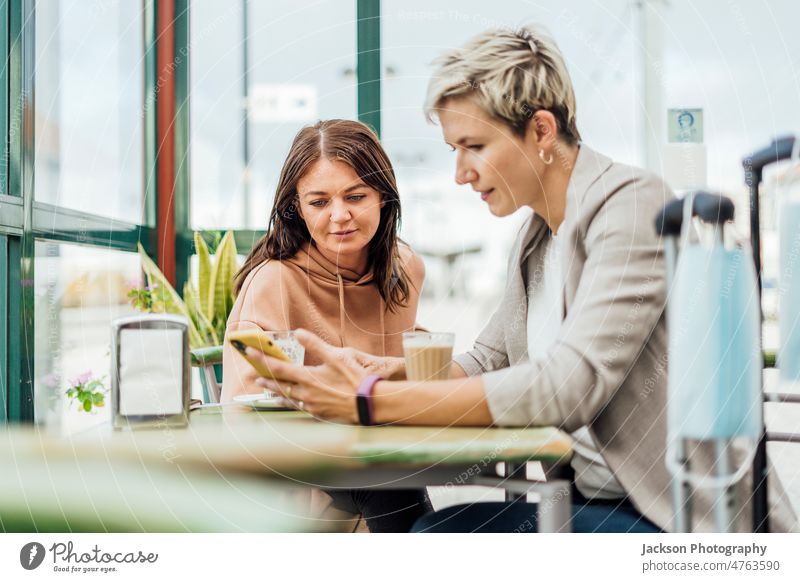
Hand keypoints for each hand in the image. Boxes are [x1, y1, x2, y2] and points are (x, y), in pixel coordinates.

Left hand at [248, 329, 370, 422]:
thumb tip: (298, 333)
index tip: (249, 352)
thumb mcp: (337, 356)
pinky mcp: (317, 413)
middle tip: (254, 374)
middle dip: (264, 377)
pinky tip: (285, 400)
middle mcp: (305, 393)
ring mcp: (310, 405)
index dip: (262, 358)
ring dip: (274, 391)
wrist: (368, 404)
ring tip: (265, 387)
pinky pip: (296, 406)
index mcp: (308, 377)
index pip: (278, 367)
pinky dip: (287, 402)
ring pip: (286, 397)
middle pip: (278, 384)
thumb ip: (315, 345)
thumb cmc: (355, 379)